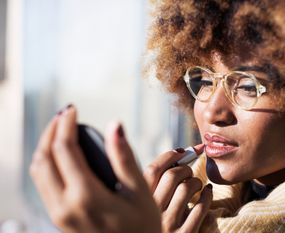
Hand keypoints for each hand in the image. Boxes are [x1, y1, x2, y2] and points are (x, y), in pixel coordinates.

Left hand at [30, 105, 160, 232]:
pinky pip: (43, 185)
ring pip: (38, 172)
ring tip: (62, 131)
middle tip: (65, 115)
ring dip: (46, 147)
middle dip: (51, 131)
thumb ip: (124, 157)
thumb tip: (115, 125)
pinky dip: (47, 164)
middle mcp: (65, 206)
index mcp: (86, 196)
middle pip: (43, 158)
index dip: (66, 124)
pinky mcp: (59, 220)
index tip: (73, 109)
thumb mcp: (140, 191)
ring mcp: (59, 215)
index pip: (64, 149)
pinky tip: (64, 157)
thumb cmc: (143, 227)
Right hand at [144, 145, 211, 232]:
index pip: (152, 169)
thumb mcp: (148, 205)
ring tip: (197, 184)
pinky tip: (208, 193)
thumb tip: (180, 154)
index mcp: (137, 202)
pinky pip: (201, 207)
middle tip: (189, 170)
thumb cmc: (156, 224)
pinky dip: (208, 196)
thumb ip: (154, 185)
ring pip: (187, 188)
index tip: (182, 150)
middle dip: (186, 167)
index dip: (170, 155)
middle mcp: (150, 213)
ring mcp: (167, 225)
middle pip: (172, 176)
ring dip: (197, 181)